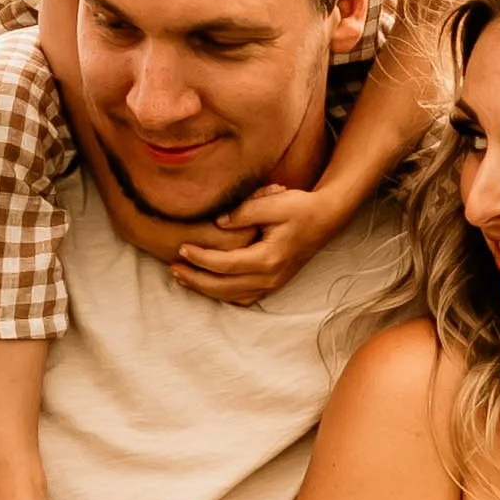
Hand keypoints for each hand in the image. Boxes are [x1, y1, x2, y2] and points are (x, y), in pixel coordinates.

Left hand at [172, 182, 341, 306]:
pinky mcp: (274, 283)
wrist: (326, 218)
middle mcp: (270, 277)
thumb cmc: (300, 207)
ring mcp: (273, 283)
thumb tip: (218, 223)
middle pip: (224, 287)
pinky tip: (208, 285)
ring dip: (206, 290)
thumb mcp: (273, 202)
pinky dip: (223, 295)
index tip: (182, 248)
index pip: (225, 264)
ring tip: (184, 278)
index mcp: (268, 258)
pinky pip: (244, 297)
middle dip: (196, 279)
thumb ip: (243, 212)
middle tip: (173, 268)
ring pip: (232, 296)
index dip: (201, 258)